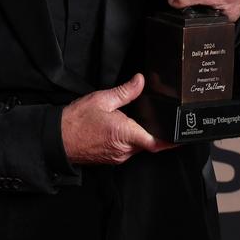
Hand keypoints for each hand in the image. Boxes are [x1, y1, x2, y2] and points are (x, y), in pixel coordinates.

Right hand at [60, 73, 174, 164]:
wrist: (57, 139)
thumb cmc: (76, 121)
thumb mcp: (102, 100)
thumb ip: (125, 92)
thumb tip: (141, 81)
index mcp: (124, 134)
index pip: (155, 142)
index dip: (170, 141)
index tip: (182, 137)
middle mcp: (124, 149)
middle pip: (148, 141)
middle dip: (152, 130)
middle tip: (153, 116)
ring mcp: (118, 156)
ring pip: (138, 145)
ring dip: (139, 134)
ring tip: (131, 119)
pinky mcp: (112, 158)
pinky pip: (127, 149)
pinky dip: (129, 139)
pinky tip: (121, 128)